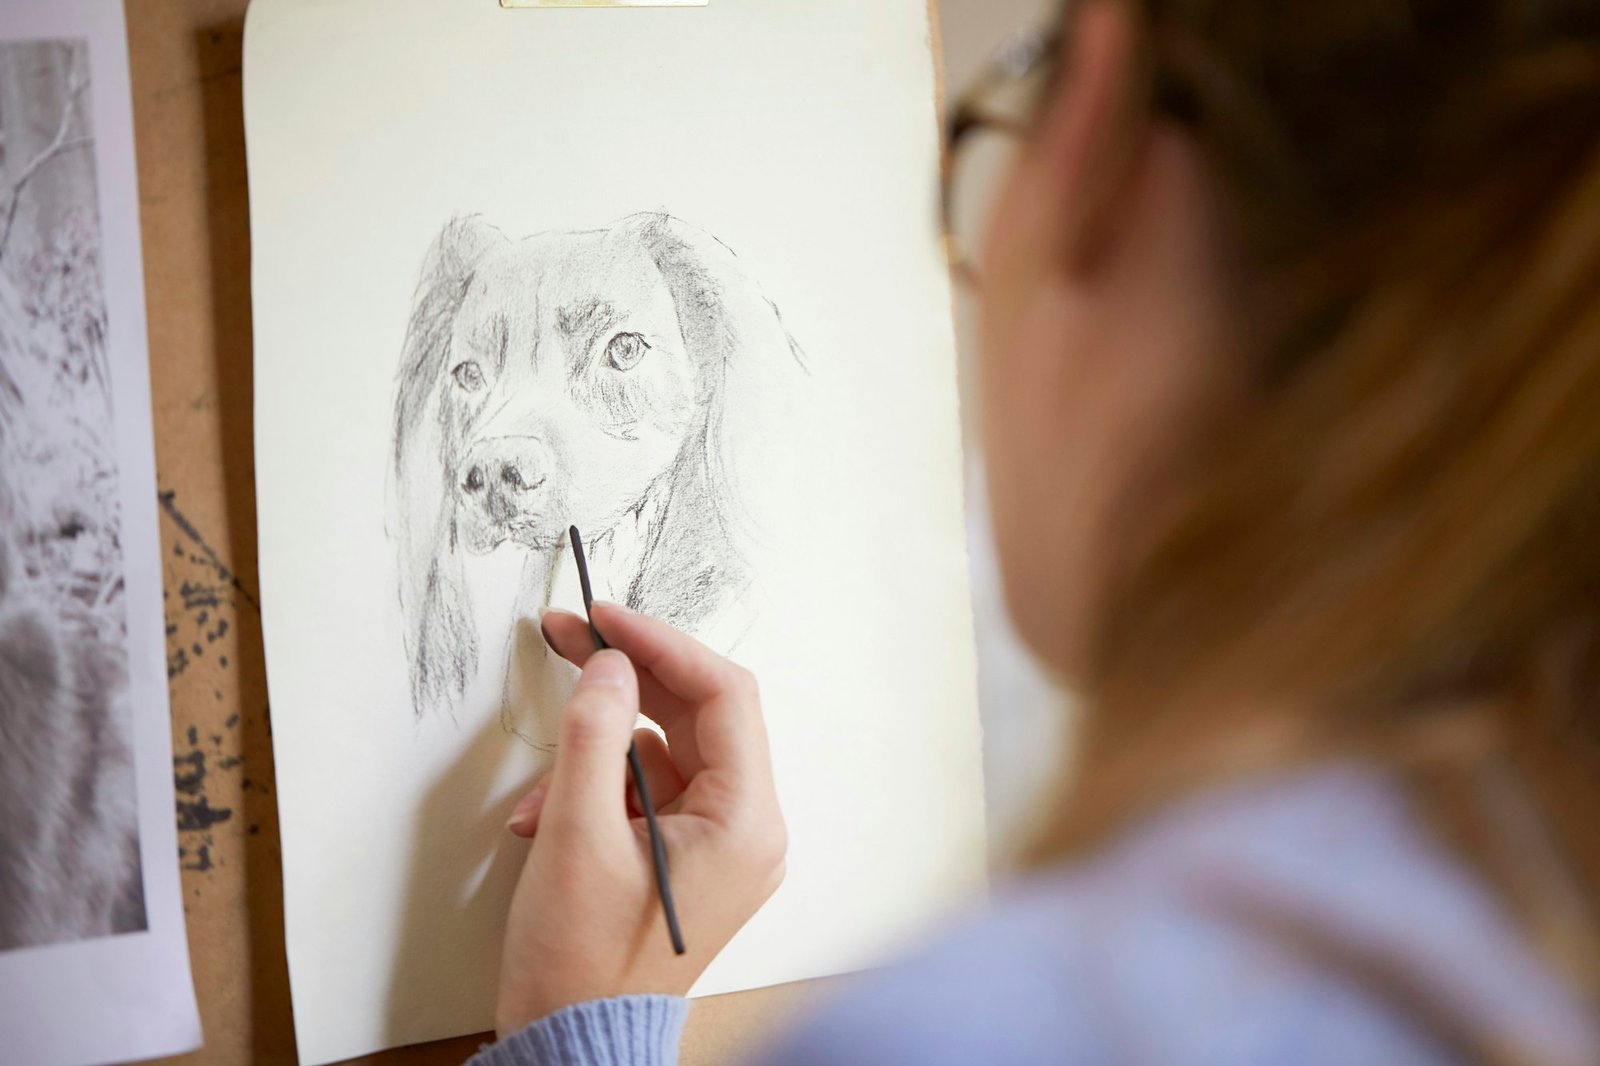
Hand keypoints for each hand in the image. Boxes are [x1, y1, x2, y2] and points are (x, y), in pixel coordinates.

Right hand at [493, 602, 786, 1035]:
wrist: (569, 1044)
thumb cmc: (580, 964)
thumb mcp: (575, 835)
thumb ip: (592, 735)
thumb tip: (608, 664)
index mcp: (746, 823)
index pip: (725, 696)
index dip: (663, 644)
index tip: (605, 617)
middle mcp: (747, 830)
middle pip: (696, 716)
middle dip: (626, 680)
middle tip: (566, 639)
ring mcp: (718, 845)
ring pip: (662, 752)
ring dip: (595, 754)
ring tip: (542, 794)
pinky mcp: (686, 858)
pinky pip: (646, 790)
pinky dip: (595, 790)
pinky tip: (545, 820)